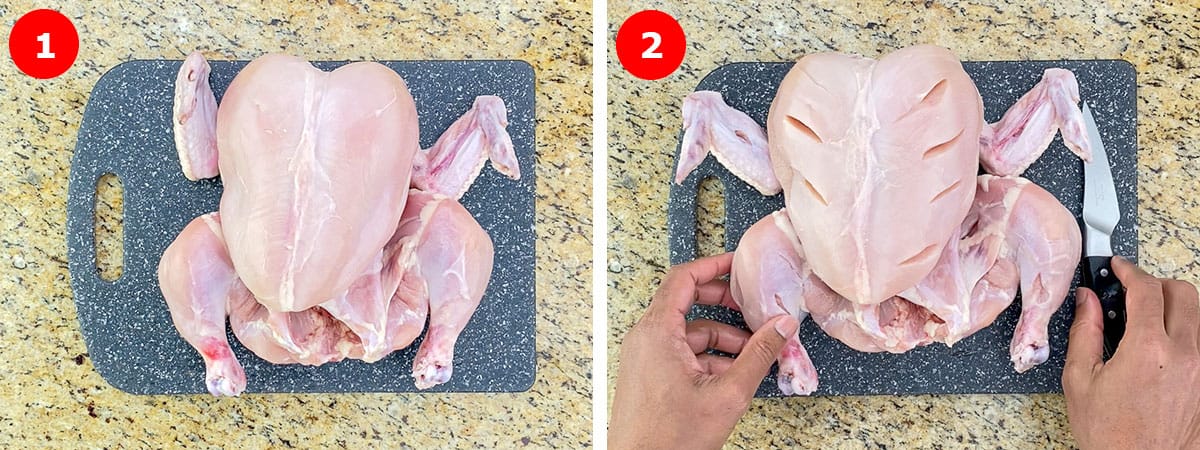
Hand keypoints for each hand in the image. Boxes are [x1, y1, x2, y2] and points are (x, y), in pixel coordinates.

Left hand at [609, 253, 798, 449]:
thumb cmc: (669, 440)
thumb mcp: (727, 394)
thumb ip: (758, 355)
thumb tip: (781, 327)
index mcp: (657, 332)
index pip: (683, 277)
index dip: (713, 266)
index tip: (737, 264)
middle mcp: (645, 339)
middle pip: (686, 301)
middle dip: (723, 304)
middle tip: (752, 309)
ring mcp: (644, 357)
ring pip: (687, 331)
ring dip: (721, 337)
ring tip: (751, 353)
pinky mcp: (647, 375)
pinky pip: (679, 352)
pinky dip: (706, 356)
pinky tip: (732, 374)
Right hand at [1063, 256, 1199, 448]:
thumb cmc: (1110, 434)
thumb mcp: (1080, 380)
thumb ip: (1084, 332)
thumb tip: (1087, 301)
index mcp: (1148, 349)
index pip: (1146, 289)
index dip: (1129, 271)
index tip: (1118, 268)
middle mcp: (1184, 354)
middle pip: (1183, 293)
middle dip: (1156, 284)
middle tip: (1133, 291)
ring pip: (1198, 315)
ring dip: (1174, 307)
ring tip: (1148, 319)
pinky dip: (1185, 332)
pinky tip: (1163, 345)